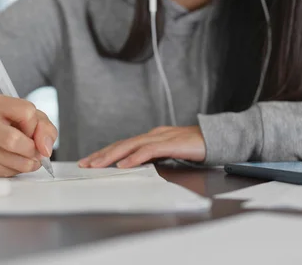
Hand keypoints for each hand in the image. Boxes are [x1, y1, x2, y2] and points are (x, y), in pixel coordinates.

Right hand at [0, 93, 57, 176]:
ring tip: (28, 156)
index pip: (27, 113)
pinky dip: (18, 169)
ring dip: (29, 162)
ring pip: (14, 162)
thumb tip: (45, 149)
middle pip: (12, 140)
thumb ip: (45, 128)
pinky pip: (9, 173)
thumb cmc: (14, 123)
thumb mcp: (34, 117)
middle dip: (31, 148)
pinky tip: (15, 160)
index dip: (34, 124)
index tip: (30, 128)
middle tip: (35, 150)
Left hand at [78, 126, 205, 168]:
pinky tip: (124, 164)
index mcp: (151, 137)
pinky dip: (134, 157)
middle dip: (101, 155)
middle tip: (85, 164)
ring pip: (130, 146)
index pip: (123, 145)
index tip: (90, 162)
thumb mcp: (170, 153)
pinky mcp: (171, 143)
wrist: (216, 138)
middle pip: (121, 144)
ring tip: (97, 165)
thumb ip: (154, 157)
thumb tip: (136, 166)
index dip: (105, 153)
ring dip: (112, 156)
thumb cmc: (195, 147)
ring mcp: (161, 138)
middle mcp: (152, 135)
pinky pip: (148, 150)